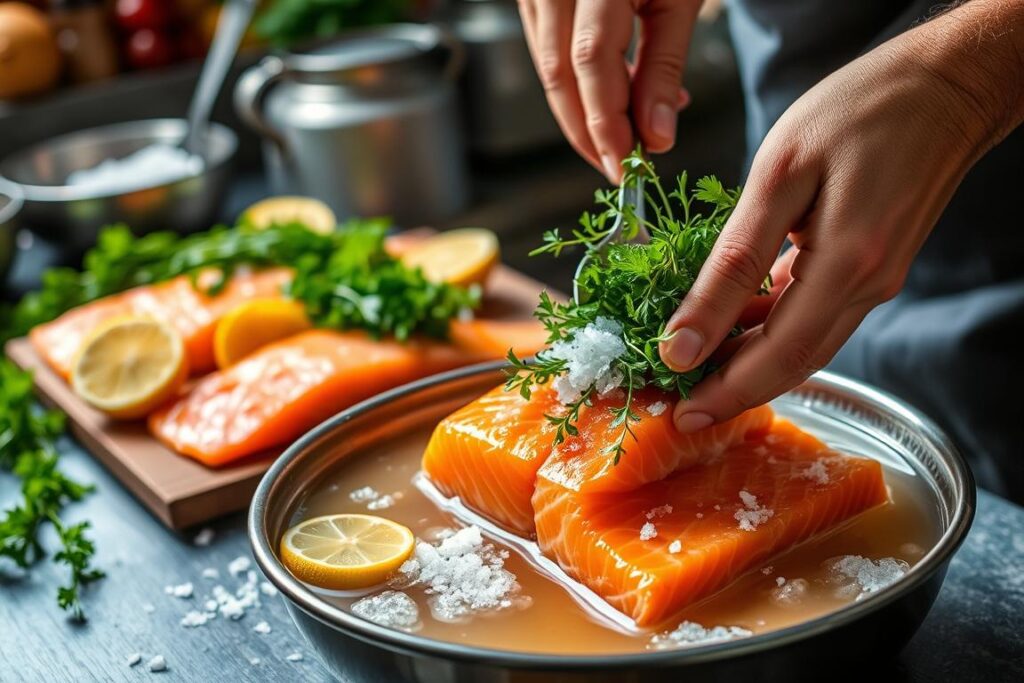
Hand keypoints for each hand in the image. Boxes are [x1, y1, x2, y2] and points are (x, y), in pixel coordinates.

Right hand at [518, 0, 700, 180]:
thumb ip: (664, 67)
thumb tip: (656, 139)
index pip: (591, 62)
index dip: (606, 123)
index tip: (630, 167)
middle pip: (559, 74)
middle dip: (589, 132)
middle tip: (621, 170)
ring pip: (547, 68)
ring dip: (581, 116)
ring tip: (623, 141)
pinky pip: (546, 52)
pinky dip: (576, 87)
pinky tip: (611, 102)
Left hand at [658, 1, 1023, 431]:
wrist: (945, 84)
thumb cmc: (861, 109)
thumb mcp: (778, 175)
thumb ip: (733, 260)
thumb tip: (686, 335)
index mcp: (848, 266)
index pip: (778, 357)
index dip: (727, 393)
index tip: (680, 414)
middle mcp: (867, 286)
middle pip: (793, 363)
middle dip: (734, 391)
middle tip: (679, 405)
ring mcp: (874, 279)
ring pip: (805, 342)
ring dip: (750, 361)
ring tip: (693, 365)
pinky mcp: (871, 265)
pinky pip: (815, 313)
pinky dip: (772, 326)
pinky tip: (735, 319)